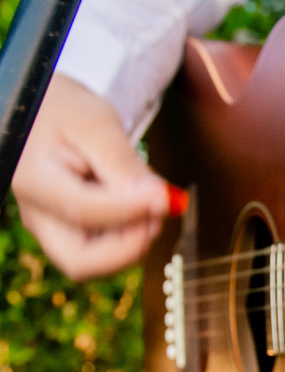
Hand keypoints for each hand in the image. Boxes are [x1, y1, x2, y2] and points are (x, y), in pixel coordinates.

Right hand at [12, 74, 168, 279]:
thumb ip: (124, 163)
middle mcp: (37, 213)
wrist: (45, 109)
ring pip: (94, 262)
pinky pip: (103, 250)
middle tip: (157, 213)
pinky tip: (140, 204)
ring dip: (133, 241)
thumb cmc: (66, 110)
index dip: (131, 211)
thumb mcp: (96, 123)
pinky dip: (129, 235)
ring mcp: (52, 226)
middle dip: (129, 246)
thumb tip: (159, 200)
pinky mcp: (70, 229)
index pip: (82, 211)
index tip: (165, 196)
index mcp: (34, 179)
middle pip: (80, 262)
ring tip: (149, 200)